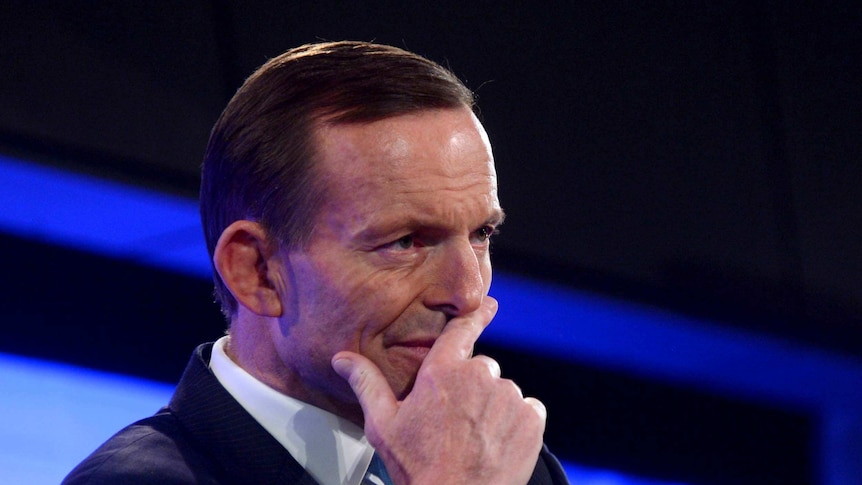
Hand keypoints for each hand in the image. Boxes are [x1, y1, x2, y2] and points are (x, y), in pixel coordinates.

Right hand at [331, 297, 546, 484]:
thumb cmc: (418, 467)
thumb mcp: (383, 425)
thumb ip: (366, 383)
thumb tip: (342, 359)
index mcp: (442, 371)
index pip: (462, 330)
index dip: (477, 315)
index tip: (491, 304)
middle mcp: (479, 375)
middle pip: (480, 370)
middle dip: (471, 389)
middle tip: (455, 423)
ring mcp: (508, 396)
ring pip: (503, 391)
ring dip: (493, 408)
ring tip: (475, 438)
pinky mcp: (531, 418)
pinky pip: (527, 410)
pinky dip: (516, 423)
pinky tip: (497, 443)